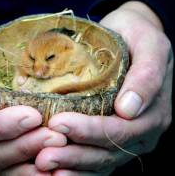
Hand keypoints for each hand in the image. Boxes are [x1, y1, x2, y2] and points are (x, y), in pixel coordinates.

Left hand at [34, 1, 172, 174]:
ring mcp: (128, 139)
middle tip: (44, 154)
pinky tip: (58, 170)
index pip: (121, 129)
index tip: (60, 122)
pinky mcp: (114, 139)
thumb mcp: (150, 45)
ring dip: (72, 165)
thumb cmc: (137, 36)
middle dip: (75, 154)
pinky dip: (78, 168)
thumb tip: (130, 108)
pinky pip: (98, 161)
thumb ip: (146, 74)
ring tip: (44, 163)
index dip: (90, 130)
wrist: (132, 37)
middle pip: (108, 151)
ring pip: (101, 161)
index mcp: (153, 112)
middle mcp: (142, 131)